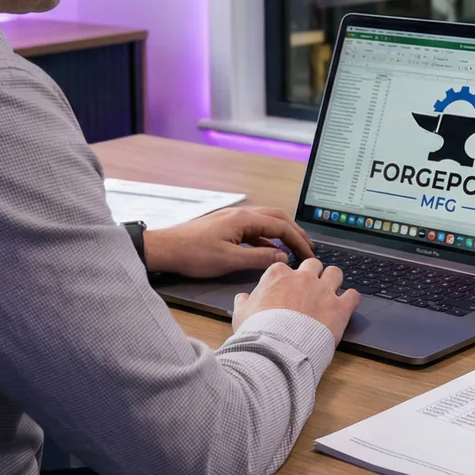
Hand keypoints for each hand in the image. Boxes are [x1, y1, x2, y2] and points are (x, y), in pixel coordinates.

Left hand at [141, 206, 313, 278]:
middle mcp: (241, 214)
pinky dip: (267, 240)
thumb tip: (283, 258)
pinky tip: (270, 252)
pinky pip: (254, 230)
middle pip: (278, 218)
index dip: (298, 241)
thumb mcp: (229, 260)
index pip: (281, 226)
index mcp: (244, 219)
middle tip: (308, 249)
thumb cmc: (193, 254)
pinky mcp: (227, 228)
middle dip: (295, 233)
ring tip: (294, 250)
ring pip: (266, 223)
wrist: (166, 249)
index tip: (308, 255)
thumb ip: (259, 259)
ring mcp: (233, 220)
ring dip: (282, 235)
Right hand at [232, 257, 359, 344]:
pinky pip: (353, 295)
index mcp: (278, 276)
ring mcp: (323, 291)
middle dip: (313, 273)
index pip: (284, 267)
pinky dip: (351, 299)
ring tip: (331, 292)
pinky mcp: (339, 307)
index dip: (286, 278)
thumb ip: (244, 302)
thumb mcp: (241, 314)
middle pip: (313, 264)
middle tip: (311, 287)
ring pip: (335, 272)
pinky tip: (347, 305)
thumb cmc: (257, 331)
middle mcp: (303, 278)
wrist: (277, 349)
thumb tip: (243, 298)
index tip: (287, 287)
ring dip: (334, 281)